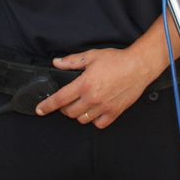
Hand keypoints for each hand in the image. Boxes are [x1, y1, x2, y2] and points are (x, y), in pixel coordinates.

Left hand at [33, 48, 157, 129]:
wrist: (139, 66)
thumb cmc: (117, 60)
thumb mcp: (92, 56)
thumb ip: (72, 61)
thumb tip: (57, 63)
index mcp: (84, 84)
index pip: (60, 99)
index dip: (47, 105)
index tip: (40, 109)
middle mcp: (92, 98)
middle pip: (70, 112)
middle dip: (65, 108)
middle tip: (68, 100)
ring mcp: (103, 107)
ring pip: (82, 119)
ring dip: (78, 114)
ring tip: (81, 104)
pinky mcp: (114, 112)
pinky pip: (98, 124)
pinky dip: (94, 120)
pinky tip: (95, 111)